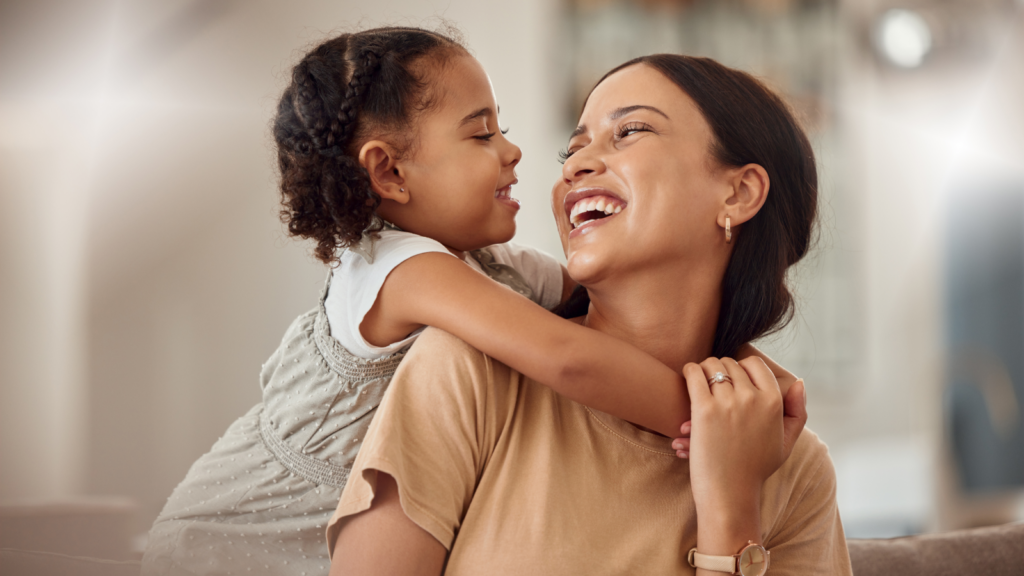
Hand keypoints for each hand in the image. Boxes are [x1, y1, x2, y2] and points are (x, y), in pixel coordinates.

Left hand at [671, 373, 805, 459]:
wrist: (730, 493)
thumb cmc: (755, 468)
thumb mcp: (785, 442)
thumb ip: (797, 411)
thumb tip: (799, 381)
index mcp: (774, 402)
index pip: (755, 364)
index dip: (742, 367)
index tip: (732, 377)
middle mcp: (753, 398)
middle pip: (731, 364)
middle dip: (720, 369)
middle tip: (712, 380)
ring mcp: (728, 403)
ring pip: (712, 365)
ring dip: (704, 369)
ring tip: (699, 378)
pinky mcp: (704, 410)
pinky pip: (694, 374)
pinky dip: (689, 371)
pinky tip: (688, 376)